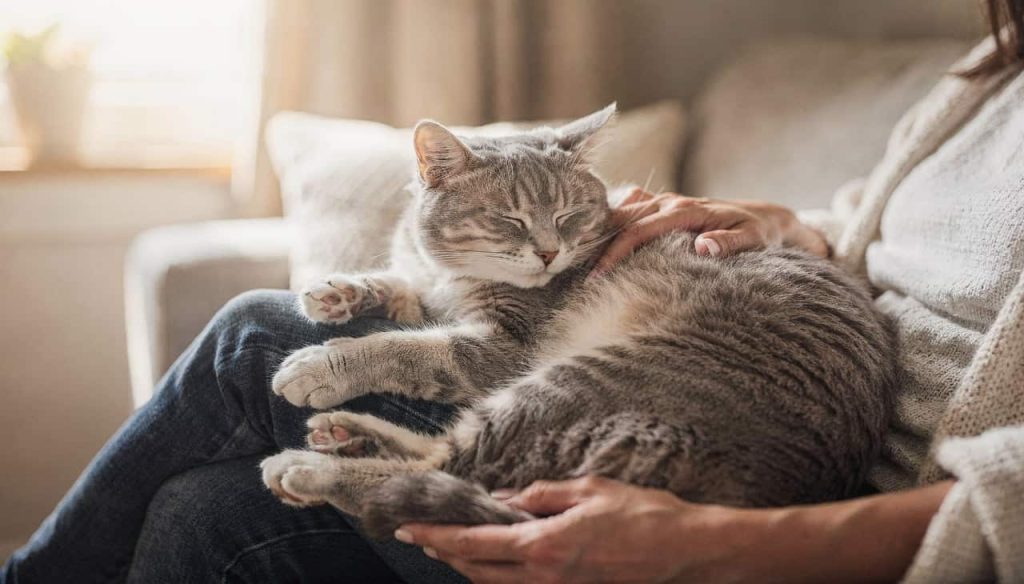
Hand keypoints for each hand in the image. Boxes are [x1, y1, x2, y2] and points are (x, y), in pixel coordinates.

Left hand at [397, 476, 762, 582]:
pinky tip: (496, 561)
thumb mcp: (590, 490)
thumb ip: (542, 494)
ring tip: (450, 548)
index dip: (439, 534)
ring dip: (469, 566)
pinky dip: (499, 575)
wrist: (690, 554)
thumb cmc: (646, 516)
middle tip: (421, 536)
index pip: (475, 542)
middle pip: (477, 569)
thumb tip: (506, 498)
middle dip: (445, 552)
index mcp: (545, 545)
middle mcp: (545, 576)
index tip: (412, 527)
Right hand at [593, 189, 828, 274]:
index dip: (616, 251)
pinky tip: (595, 238)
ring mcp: (665, 202)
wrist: (767, 216)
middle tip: (572, 269)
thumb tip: (703, 246)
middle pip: (622, 217)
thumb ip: (729, 242)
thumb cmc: (760, 231)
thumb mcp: (752, 238)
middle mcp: (670, 202)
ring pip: (622, 210)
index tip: (598, 275)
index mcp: (685, 211)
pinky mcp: (663, 207)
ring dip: (600, 230)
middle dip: (596, 241)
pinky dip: (611, 220)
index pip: (640, 229)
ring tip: (577, 256)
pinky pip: (630, 209)